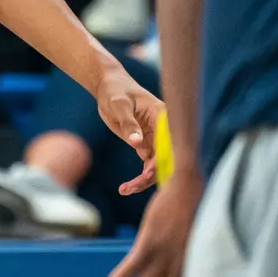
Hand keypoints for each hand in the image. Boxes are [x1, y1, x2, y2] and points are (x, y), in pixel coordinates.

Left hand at [95, 61, 162, 193]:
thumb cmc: (115, 91)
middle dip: (152, 176)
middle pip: (166, 159)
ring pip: (157, 166)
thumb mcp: (119, 104)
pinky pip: (148, 166)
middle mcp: (164, 130)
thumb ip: (128, 122)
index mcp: (163, 117)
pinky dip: (140, 178)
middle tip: (131, 187)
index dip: (162, 160)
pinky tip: (126, 188)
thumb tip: (137, 143)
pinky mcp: (146, 145)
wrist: (108, 87)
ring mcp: (156, 139)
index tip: (147, 174)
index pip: (169, 143)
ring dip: (144, 181)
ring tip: (124, 189)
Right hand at [107, 169, 201, 276]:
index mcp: (191, 263)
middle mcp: (179, 261)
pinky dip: (123, 274)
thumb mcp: (194, 236)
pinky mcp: (152, 236)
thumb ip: (186, 254)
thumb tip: (179, 267)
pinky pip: (135, 262)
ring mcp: (165, 250)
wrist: (187, 185)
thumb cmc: (192, 209)